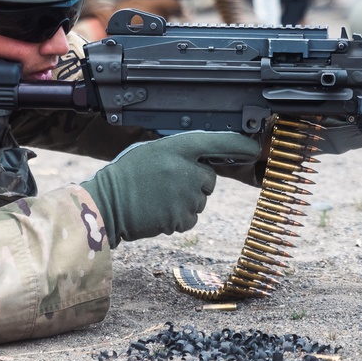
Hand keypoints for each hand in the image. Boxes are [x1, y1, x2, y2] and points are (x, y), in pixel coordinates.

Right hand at [80, 131, 260, 247]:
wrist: (107, 204)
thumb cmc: (127, 175)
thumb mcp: (151, 150)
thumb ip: (178, 151)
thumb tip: (203, 158)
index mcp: (177, 148)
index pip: (217, 142)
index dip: (239, 145)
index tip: (253, 148)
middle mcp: (185, 170)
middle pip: (209, 178)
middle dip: (196, 181)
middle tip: (167, 181)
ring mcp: (184, 196)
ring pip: (200, 200)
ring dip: (186, 200)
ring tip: (158, 196)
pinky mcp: (180, 218)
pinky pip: (191, 218)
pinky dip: (179, 217)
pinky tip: (159, 210)